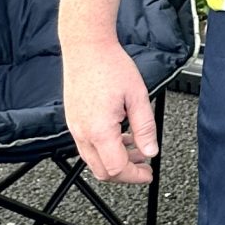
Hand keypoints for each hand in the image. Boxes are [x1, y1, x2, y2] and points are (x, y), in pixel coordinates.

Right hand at [63, 42, 158, 182]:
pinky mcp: (74, 122)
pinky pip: (88, 146)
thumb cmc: (110, 66)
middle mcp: (83, 133)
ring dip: (115, 161)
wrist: (86, 48)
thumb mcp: (137, 96)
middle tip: (144, 167)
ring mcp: (75, 128)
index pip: (117, 168)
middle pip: (102, 171)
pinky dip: (105, 150)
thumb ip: (145, 127)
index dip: (135, 176)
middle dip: (125, 174)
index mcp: (99, 130)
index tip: (148, 174)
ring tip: (138, 150)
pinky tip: (123, 138)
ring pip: (93, 161)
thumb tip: (151, 151)